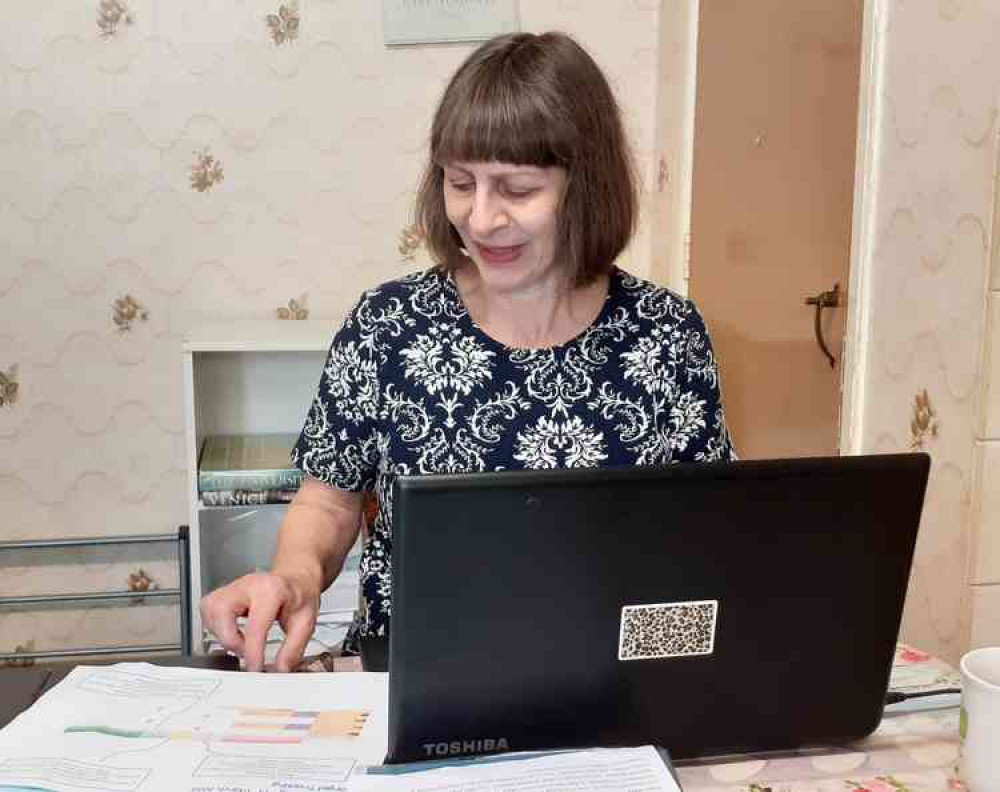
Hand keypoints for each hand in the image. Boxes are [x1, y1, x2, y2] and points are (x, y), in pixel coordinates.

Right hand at [199, 571, 318, 672]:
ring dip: (222, 635)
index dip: (253, 653)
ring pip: (210, 613)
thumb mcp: (306, 621)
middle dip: (231, 640)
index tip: (256, 669)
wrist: (294, 579)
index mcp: (271, 590)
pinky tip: (232, 632)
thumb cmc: (299, 596)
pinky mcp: (222, 593)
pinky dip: (216, 628)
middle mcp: (248, 584)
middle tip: (247, 651)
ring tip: (242, 641)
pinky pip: (207, 612)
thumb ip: (294, 647)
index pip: (254, 626)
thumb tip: (280, 669)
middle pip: (221, 613)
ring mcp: (232, 586)